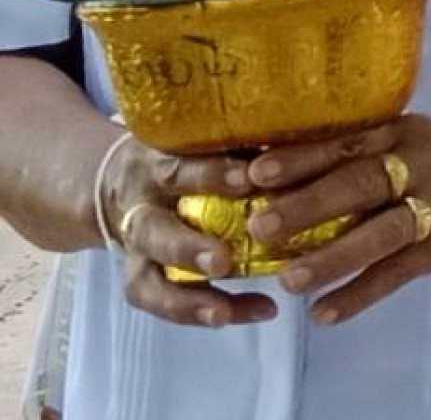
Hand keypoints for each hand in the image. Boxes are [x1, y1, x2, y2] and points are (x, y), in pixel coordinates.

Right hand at [98, 139, 269, 328]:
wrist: (118, 181)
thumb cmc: (186, 156)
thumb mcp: (201, 140)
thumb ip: (240, 141)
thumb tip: (298, 128)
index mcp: (157, 166)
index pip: (178, 168)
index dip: (209, 175)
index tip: (248, 178)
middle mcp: (141, 209)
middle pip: (153, 232)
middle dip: (187, 249)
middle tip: (222, 261)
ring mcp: (137, 250)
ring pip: (146, 279)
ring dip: (186, 299)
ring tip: (223, 314)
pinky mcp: (139, 277)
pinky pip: (160, 301)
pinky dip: (201, 313)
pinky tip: (257, 311)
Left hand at [245, 116, 430, 325]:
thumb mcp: (403, 142)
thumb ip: (351, 154)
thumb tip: (262, 175)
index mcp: (398, 136)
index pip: (345, 144)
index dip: (301, 159)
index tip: (255, 174)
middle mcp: (417, 167)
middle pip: (361, 184)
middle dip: (310, 205)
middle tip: (260, 226)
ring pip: (381, 233)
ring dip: (334, 257)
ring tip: (289, 280)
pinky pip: (398, 273)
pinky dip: (360, 294)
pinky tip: (324, 313)